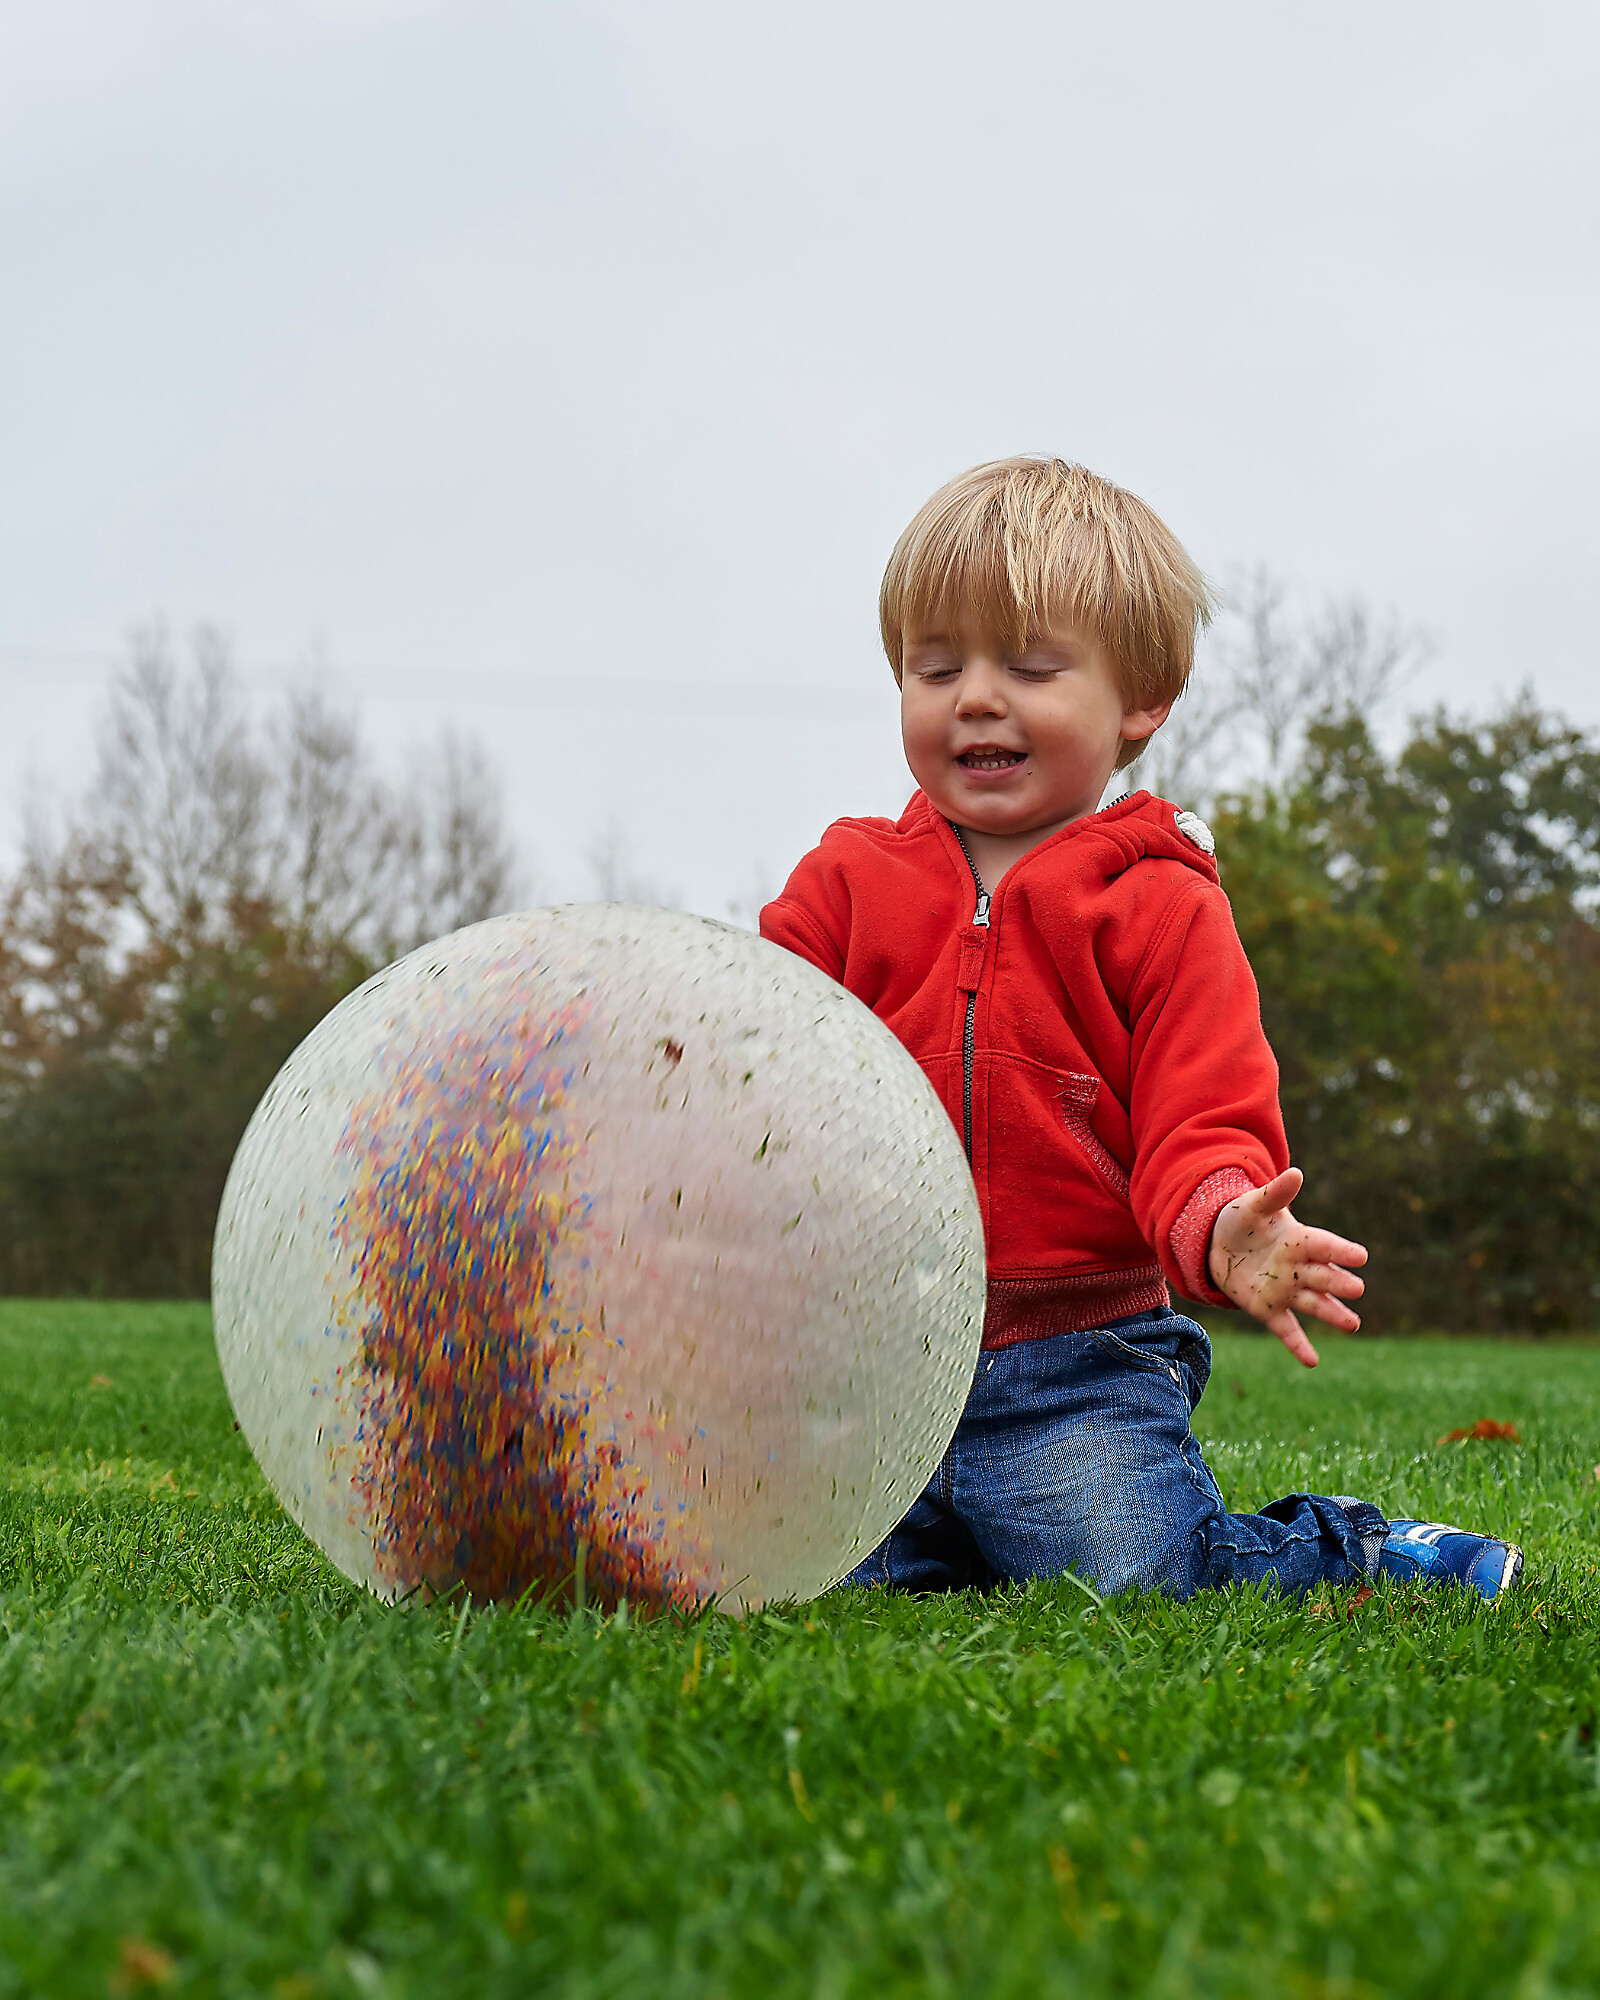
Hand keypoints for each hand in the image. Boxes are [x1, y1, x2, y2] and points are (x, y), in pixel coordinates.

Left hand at [1206, 1167, 1366, 1368]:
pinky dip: (1298, 1345)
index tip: (1361, 1256)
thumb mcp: (1253, 1204)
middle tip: (1357, 1289)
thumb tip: (1296, 1172)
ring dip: (1331, 1313)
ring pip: (1313, 1304)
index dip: (1340, 1250)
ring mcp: (1285, 1291)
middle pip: (1322, 1276)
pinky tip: (1312, 1361)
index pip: (1324, 1245)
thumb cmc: (1243, 1220)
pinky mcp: (1268, 1310)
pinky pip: (1286, 1330)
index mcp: (1299, 1240)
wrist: (1218, 1244)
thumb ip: (1275, 1194)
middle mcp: (1298, 1268)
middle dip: (1338, 1282)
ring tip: (1353, 1325)